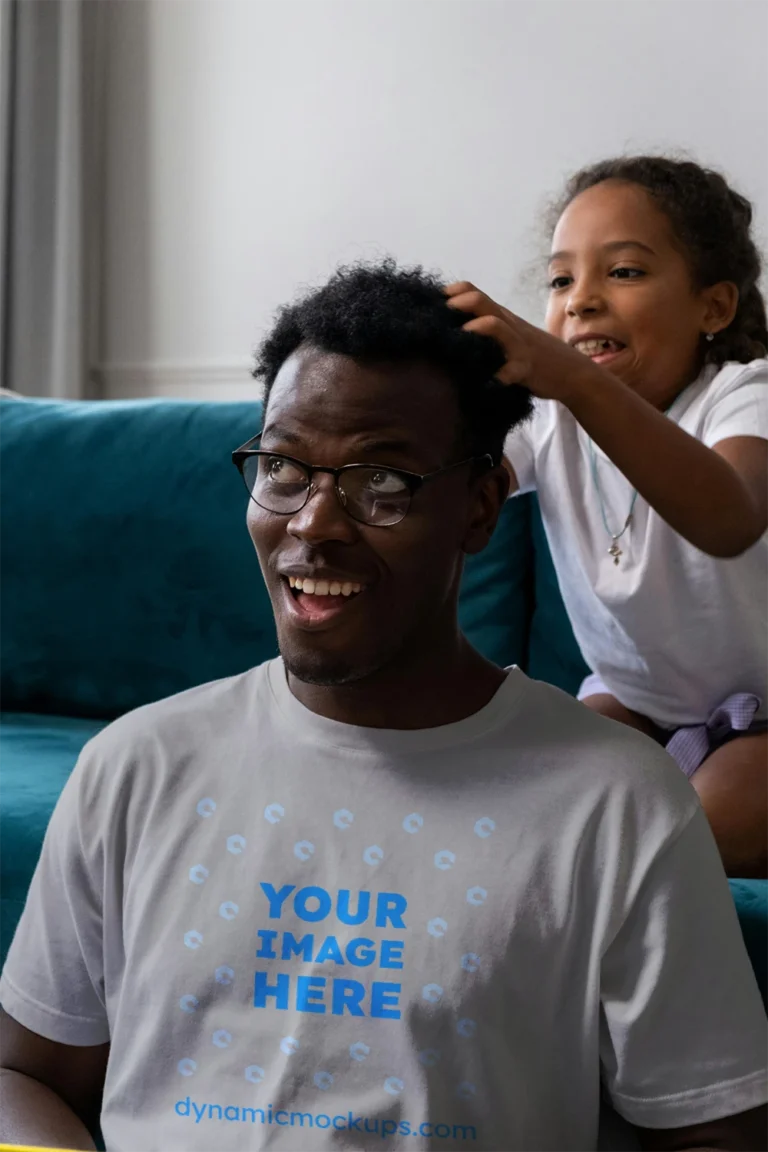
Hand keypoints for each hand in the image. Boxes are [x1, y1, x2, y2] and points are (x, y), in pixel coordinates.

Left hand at [444, 281, 603, 404]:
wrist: (572, 372)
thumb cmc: (534, 354)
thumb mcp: (510, 336)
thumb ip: (487, 330)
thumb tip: (450, 333)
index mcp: (501, 318)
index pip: (474, 292)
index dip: (452, 293)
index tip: (431, 302)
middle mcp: (508, 326)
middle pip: (482, 301)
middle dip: (458, 304)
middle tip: (439, 315)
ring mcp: (518, 346)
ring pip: (496, 326)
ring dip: (476, 328)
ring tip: (460, 337)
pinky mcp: (525, 368)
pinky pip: (510, 371)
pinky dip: (495, 378)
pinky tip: (482, 384)